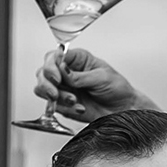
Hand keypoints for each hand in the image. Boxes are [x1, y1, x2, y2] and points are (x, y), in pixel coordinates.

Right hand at [32, 47, 149, 121]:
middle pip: (43, 72)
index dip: (51, 66)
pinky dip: (64, 108)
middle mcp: (67, 72)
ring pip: (42, 89)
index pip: (54, 57)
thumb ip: (81, 76)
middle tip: (56, 92)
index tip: (57, 77)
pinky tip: (79, 108)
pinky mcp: (63, 103)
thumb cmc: (117, 88)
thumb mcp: (102, 77)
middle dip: (47, 83)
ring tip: (73, 101)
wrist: (124, 109)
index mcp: (77, 59)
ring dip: (55, 96)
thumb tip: (63, 70)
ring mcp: (64, 88)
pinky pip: (53, 105)